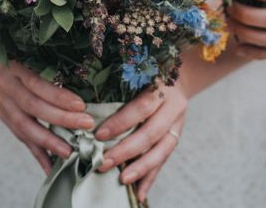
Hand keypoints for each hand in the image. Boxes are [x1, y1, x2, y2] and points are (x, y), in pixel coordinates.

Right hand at [0, 62, 94, 173]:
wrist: (1, 65)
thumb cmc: (30, 62)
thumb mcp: (39, 59)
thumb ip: (55, 73)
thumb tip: (85, 94)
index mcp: (17, 66)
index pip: (37, 83)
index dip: (58, 96)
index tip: (81, 106)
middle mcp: (7, 85)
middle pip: (32, 105)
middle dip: (60, 119)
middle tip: (85, 126)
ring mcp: (3, 103)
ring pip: (24, 126)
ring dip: (48, 141)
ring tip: (69, 152)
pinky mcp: (4, 117)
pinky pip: (22, 139)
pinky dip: (39, 154)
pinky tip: (52, 167)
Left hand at [95, 81, 188, 201]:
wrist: (178, 76)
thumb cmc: (146, 74)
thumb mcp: (138, 73)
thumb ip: (119, 88)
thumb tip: (87, 108)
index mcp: (161, 88)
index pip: (141, 108)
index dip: (121, 122)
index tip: (99, 135)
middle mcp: (173, 107)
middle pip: (151, 133)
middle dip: (126, 151)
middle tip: (104, 162)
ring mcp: (178, 124)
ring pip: (161, 151)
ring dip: (140, 168)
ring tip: (122, 180)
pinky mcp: (176, 137)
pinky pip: (164, 160)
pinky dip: (151, 177)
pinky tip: (140, 192)